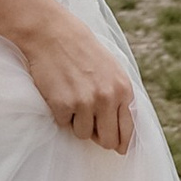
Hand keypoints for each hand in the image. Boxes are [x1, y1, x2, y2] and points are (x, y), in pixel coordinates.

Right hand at [8, 0, 135, 154]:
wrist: (52, 33)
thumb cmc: (82, 50)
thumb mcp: (112, 69)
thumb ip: (119, 97)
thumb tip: (121, 134)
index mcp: (123, 89)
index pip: (128, 131)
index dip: (120, 142)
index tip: (116, 147)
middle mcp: (107, 98)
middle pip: (108, 141)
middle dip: (99, 138)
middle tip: (90, 127)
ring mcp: (84, 102)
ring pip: (82, 134)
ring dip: (76, 122)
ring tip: (71, 99)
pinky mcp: (62, 105)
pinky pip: (63, 124)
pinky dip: (60, 114)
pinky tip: (59, 93)